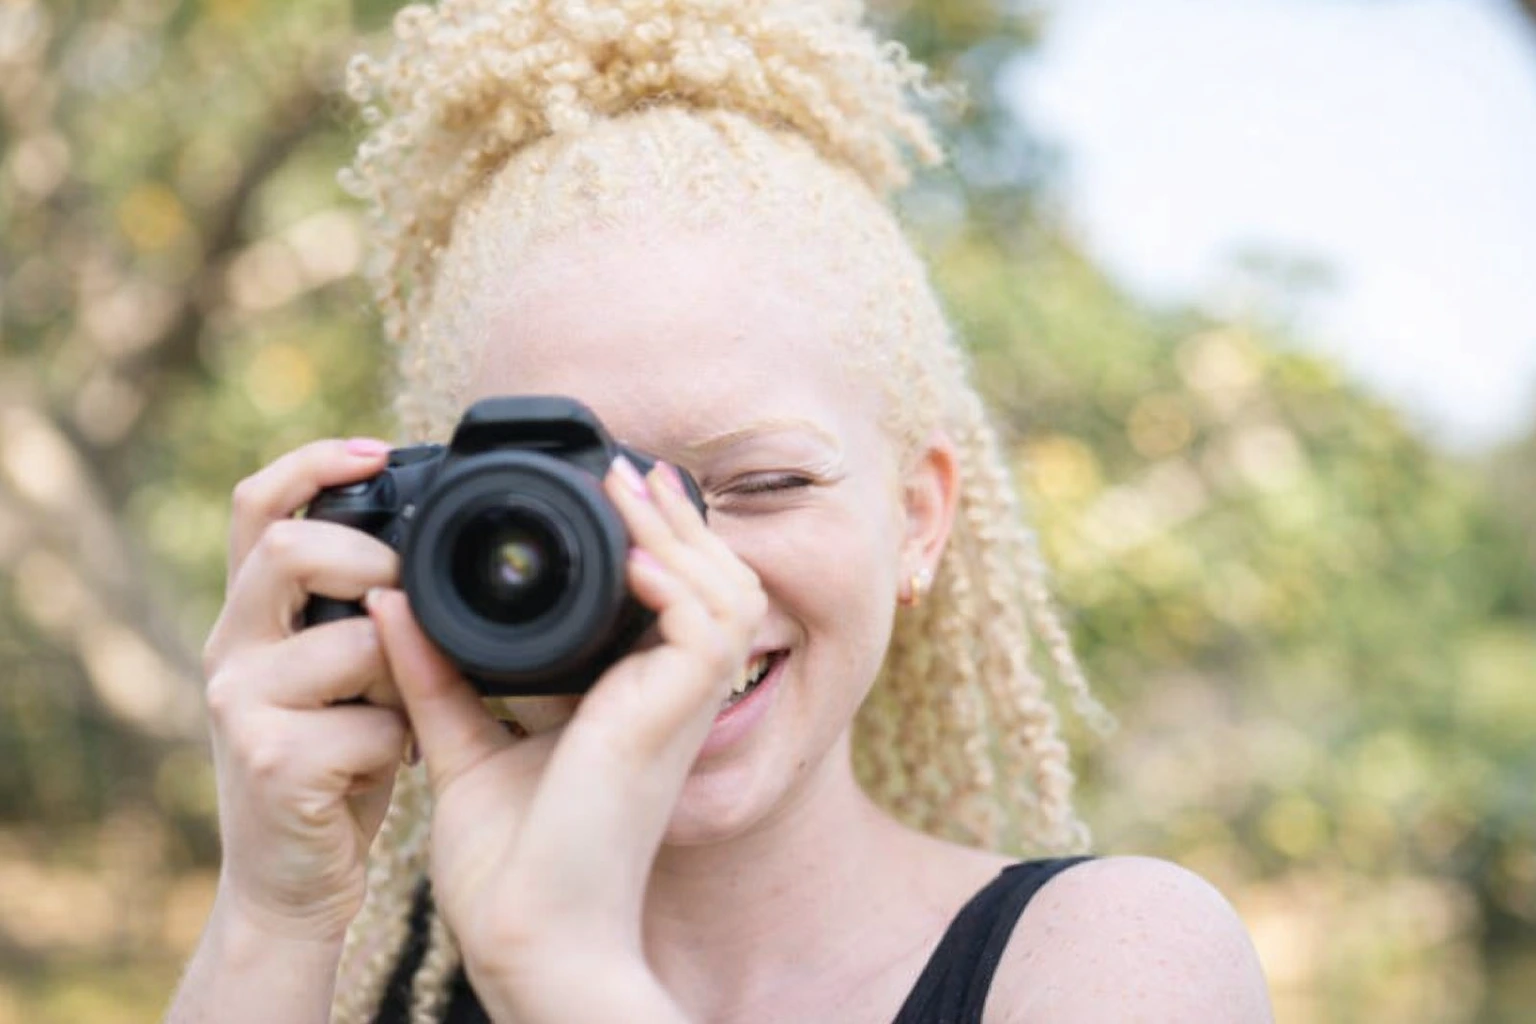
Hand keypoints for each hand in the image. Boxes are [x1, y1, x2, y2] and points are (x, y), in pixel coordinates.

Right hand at [200, 438, 410, 943]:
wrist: (292, 882)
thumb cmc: (335, 766)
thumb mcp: (343, 676)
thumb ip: (365, 614)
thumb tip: (431, 552)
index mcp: (252, 616)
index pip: (256, 506)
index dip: (312, 463)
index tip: (378, 449)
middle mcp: (231, 648)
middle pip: (287, 549)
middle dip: (372, 562)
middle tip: (414, 603)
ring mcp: (242, 705)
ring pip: (351, 641)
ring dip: (405, 670)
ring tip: (409, 705)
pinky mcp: (272, 762)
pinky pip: (372, 723)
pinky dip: (402, 742)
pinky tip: (395, 761)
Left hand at [367, 456, 764, 1022]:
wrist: (528, 935)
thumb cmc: (512, 864)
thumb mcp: (465, 744)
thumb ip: (436, 675)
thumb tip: (389, 601)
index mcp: (634, 702)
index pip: (674, 601)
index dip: (657, 543)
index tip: (602, 496)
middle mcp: (671, 699)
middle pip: (716, 580)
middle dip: (676, 521)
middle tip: (627, 474)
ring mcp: (682, 707)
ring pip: (726, 590)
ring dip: (680, 534)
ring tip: (630, 489)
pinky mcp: (676, 717)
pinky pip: (706, 627)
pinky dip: (677, 580)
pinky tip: (635, 554)